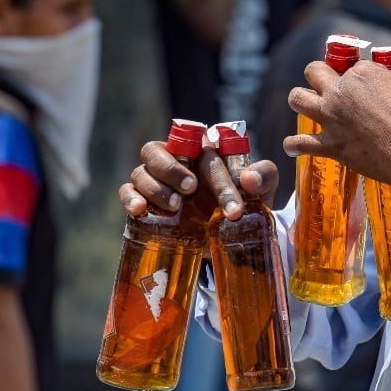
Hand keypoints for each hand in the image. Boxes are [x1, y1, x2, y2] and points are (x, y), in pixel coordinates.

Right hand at [118, 139, 279, 221]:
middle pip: (156, 150)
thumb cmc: (240, 205)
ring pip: (141, 172)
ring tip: (175, 206)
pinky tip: (139, 209)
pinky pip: (126, 192)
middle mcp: (173, 161)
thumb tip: (250, 180)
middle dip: (171, 169)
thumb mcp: (260, 192)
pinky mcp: (143, 200)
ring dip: (155, 188)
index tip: (234, 208)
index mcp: (201, 151)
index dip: (219, 179)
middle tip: (191, 189)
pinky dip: (130, 198)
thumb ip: (264, 177)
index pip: (203, 153)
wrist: (225, 240)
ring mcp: (154, 180)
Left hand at [283, 37, 390, 187]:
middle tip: (326, 87)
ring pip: (296, 99)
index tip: (360, 84)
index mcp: (362, 73)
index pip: (345, 64)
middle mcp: (340, 92)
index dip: (351, 73)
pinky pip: (299, 143)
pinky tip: (291, 146)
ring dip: (300, 101)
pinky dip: (292, 145)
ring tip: (307, 107)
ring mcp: (331, 118)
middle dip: (317, 77)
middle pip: (313, 73)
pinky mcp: (329, 144)